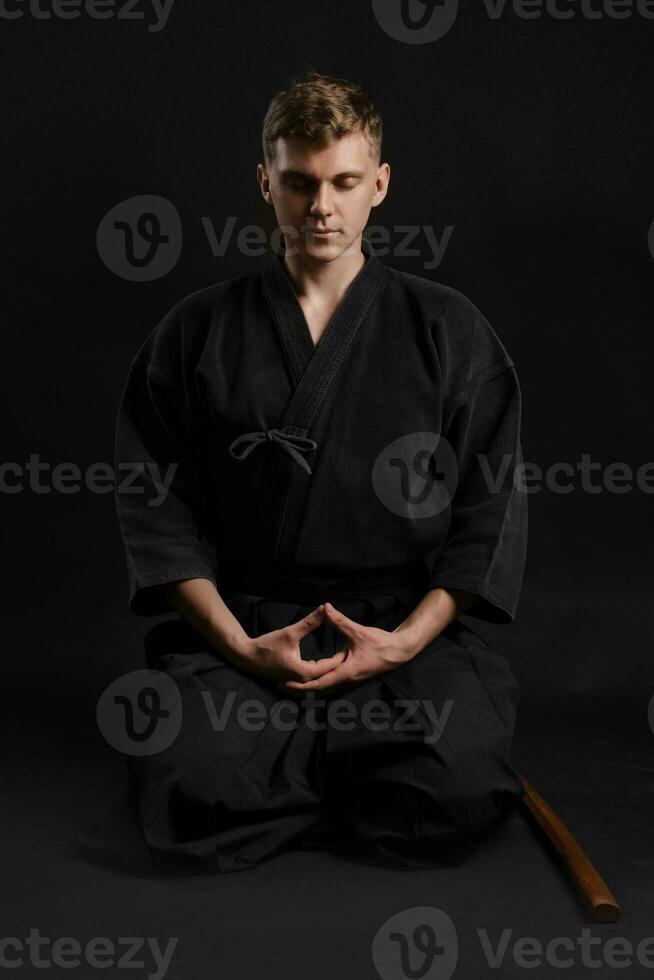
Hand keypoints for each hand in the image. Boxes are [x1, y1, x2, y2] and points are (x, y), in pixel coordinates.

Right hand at [235, 604, 344, 683]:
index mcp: (305, 672)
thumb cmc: (267, 646)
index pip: (331, 667)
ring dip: (330, 668)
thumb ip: (309, 622)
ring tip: (342, 656)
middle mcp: (303, 681)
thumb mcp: (290, 632)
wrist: (247, 657)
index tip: (353, 647)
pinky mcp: (292, 680)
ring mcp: (297, 682)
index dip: (342, 656)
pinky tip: (326, 663)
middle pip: (327, 674)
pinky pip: (311, 678)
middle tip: (351, 651)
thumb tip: (324, 609)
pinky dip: (320, 671)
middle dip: (339, 663)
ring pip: (319, 677)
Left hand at [277, 601, 414, 697]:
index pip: (318, 684)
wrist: (399, 652)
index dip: (301, 685)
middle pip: (319, 691)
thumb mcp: (358, 632)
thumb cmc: (381, 644)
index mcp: (346, 673)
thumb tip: (325, 608)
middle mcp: (346, 681)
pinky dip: (319, 685)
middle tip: (281, 686)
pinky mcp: (353, 678)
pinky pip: (332, 685)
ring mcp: (350, 681)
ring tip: (291, 686)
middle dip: (300, 690)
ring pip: (326, 690)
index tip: (285, 683)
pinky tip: (312, 680)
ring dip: (309, 689)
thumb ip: (340, 621)